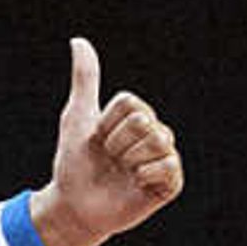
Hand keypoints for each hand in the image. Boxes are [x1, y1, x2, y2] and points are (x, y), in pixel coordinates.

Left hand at [35, 38, 182, 245]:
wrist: (75, 205)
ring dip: (130, 159)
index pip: (130, 104)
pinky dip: (146, 175)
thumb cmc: (74, 161)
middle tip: (110, 158)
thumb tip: (79, 40)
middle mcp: (155, 134)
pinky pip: (169, 167)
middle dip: (117, 142)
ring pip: (158, 140)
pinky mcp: (171, 183)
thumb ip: (85, 79)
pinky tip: (136, 183)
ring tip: (122, 171)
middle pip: (144, 121)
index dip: (107, 123)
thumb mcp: (78, 116)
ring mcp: (164, 158)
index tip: (97, 139)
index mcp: (136, 116)